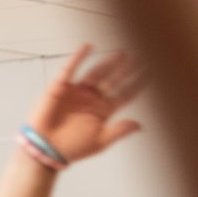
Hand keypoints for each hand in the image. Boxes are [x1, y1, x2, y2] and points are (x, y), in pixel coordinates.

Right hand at [29, 44, 143, 164]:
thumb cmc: (72, 148)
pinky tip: (87, 47)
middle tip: (140, 56)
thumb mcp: (101, 141)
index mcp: (103, 110)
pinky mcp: (61, 86)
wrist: (47, 149)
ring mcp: (78, 91)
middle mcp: (93, 98)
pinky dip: (78, 58)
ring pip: (97, 72)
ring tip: (122, 53)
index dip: (137, 83)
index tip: (150, 73)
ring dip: (109, 62)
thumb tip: (140, 125)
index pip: (124, 93)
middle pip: (113, 79)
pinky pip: (71, 69)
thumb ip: (120, 130)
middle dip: (127, 69)